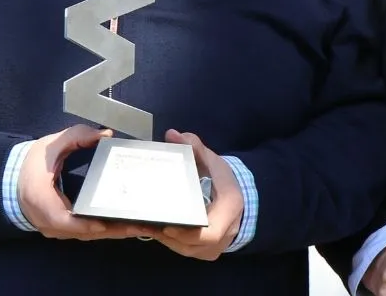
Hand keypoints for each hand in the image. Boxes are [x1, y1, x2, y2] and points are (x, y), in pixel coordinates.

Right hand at [17, 124, 152, 240]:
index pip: (62, 219)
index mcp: (41, 201)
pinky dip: (103, 231)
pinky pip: (84, 233)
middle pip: (82, 232)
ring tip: (138, 226)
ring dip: (111, 233)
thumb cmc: (31, 164)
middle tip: (138, 225)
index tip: (103, 222)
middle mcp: (47, 222)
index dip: (83, 224)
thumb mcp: (51, 145)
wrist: (10, 181)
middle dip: (111, 230)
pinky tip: (123, 226)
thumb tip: (105, 135)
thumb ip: (76, 136)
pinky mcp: (61, 230)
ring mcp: (54, 229)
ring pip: (86, 235)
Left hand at [151, 130, 242, 260]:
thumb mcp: (212, 160)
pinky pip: (188, 251)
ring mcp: (217, 246)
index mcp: (229, 209)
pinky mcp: (208, 251)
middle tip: (145, 223)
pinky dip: (172, 242)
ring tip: (145, 226)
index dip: (187, 234)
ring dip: (167, 240)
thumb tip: (172, 135)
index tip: (167, 226)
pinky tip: (155, 230)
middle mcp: (225, 233)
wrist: (240, 197)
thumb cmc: (223, 179)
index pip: (210, 232)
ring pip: (187, 250)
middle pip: (193, 244)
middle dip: (168, 235)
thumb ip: (194, 147)